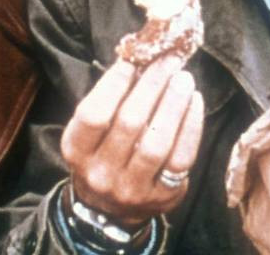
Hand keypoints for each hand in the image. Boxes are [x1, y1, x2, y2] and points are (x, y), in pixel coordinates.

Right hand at [60, 55, 204, 225]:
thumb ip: (109, 100)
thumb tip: (140, 58)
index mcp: (76, 151)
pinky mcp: (163, 196)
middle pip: (129, 123)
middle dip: (151, 86)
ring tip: (183, 78)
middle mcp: (100, 173)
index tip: (133, 59)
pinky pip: (181, 158)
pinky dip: (191, 126)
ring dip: (173, 104)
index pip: (93, 114)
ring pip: (156, 142)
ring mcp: (132, 188)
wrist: (110, 212)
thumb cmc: (102, 155)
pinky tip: (194, 102)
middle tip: (168, 60)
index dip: (114, 84)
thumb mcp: (92, 133)